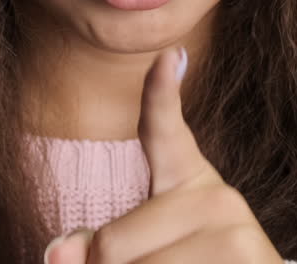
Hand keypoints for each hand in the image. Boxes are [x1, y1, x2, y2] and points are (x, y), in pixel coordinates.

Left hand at [43, 46, 287, 263]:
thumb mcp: (145, 253)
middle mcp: (216, 196)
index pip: (163, 131)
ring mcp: (231, 227)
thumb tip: (54, 254)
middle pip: (110, 244)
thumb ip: (100, 246)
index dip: (160, 92)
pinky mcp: (243, 255)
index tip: (166, 52)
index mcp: (188, 182)